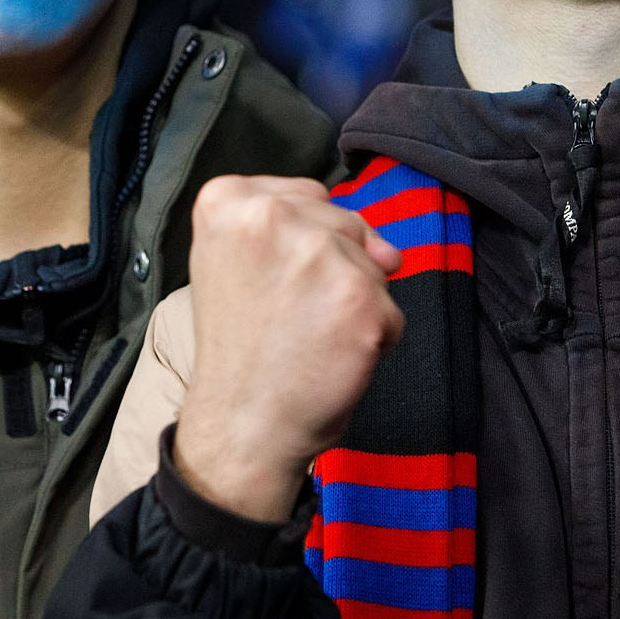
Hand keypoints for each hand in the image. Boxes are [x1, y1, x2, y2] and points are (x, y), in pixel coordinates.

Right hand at [174, 175, 403, 521]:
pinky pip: (391, 309)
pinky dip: (374, 339)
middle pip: (345, 224)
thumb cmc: (241, 348)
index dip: (303, 245)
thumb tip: (389, 251)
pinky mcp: (359, 297)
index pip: (308, 195)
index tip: (273, 284)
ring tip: (308, 337)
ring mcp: (318, 255)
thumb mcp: (234, 262)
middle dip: (334, 271)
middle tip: (287, 318)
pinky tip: (332, 358)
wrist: (241, 423)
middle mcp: (270, 215)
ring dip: (355, 305)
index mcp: (228, 201)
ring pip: (372, 265)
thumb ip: (299, 229)